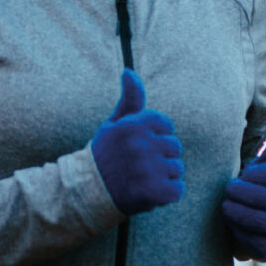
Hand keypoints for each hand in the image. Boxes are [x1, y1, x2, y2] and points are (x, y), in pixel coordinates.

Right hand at [91, 69, 184, 214]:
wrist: (87, 192)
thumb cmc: (104, 155)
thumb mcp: (114, 124)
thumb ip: (129, 99)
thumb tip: (129, 71)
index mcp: (133, 125)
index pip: (167, 126)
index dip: (156, 138)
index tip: (138, 147)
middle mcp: (141, 144)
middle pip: (175, 147)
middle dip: (162, 157)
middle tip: (139, 166)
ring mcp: (149, 169)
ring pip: (178, 168)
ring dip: (164, 177)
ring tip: (141, 179)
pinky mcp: (155, 191)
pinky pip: (178, 189)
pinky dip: (167, 194)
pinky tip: (148, 193)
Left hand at [222, 130, 265, 260]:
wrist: (260, 224)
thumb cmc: (260, 188)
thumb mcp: (264, 170)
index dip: (253, 174)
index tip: (243, 175)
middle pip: (262, 197)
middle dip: (239, 192)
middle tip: (228, 190)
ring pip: (256, 219)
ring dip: (235, 210)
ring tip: (225, 205)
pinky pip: (251, 239)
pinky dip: (236, 229)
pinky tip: (231, 222)